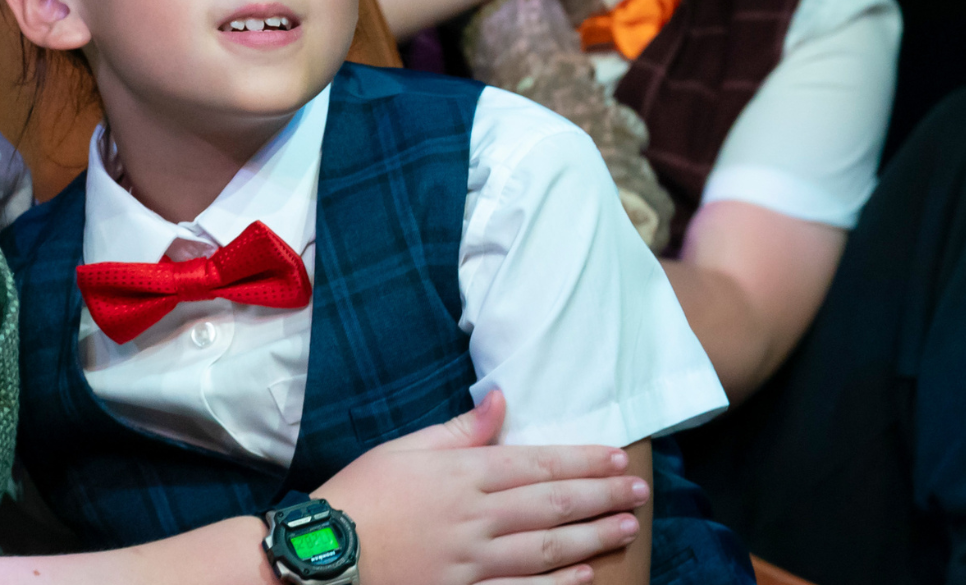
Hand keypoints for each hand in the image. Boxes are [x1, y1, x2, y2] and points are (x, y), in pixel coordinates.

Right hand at [312, 391, 645, 584]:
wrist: (327, 554)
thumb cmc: (362, 494)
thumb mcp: (405, 448)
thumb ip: (460, 429)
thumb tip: (501, 399)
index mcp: (462, 474)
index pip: (536, 463)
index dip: (581, 460)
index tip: (617, 457)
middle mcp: (475, 516)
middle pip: (552, 504)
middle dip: (601, 495)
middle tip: (638, 491)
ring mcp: (473, 560)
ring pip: (546, 548)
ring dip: (592, 536)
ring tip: (624, 527)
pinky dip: (556, 583)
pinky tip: (584, 574)